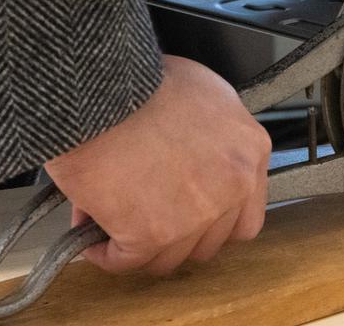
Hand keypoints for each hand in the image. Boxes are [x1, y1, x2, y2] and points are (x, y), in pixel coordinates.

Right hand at [45, 55, 270, 274]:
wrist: (103, 90)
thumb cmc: (146, 81)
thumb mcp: (204, 94)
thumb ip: (210, 136)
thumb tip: (187, 164)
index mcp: (249, 151)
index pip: (246, 213)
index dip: (213, 219)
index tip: (190, 215)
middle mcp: (234, 186)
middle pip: (211, 241)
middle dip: (178, 235)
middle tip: (149, 219)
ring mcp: (197, 214)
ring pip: (172, 257)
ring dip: (143, 247)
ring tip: (117, 224)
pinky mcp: (153, 234)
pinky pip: (128, 261)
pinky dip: (107, 254)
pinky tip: (93, 238)